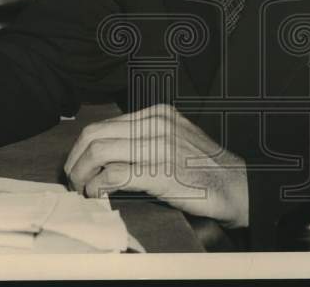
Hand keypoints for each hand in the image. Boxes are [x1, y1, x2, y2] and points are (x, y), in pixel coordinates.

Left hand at [64, 104, 248, 227]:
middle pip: (95, 134)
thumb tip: (110, 152)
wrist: (235, 186)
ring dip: (82, 174)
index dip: (82, 147)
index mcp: (158, 113)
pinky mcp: (159, 171)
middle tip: (73, 179)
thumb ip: (147, 137)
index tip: (78, 165)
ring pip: (99, 151)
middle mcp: (156, 124)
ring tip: (82, 189)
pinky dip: (97, 187)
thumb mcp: (177, 138)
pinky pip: (113, 175)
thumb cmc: (205, 168)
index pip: (104, 124)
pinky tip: (98, 195)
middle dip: (75, 159)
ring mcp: (157, 146)